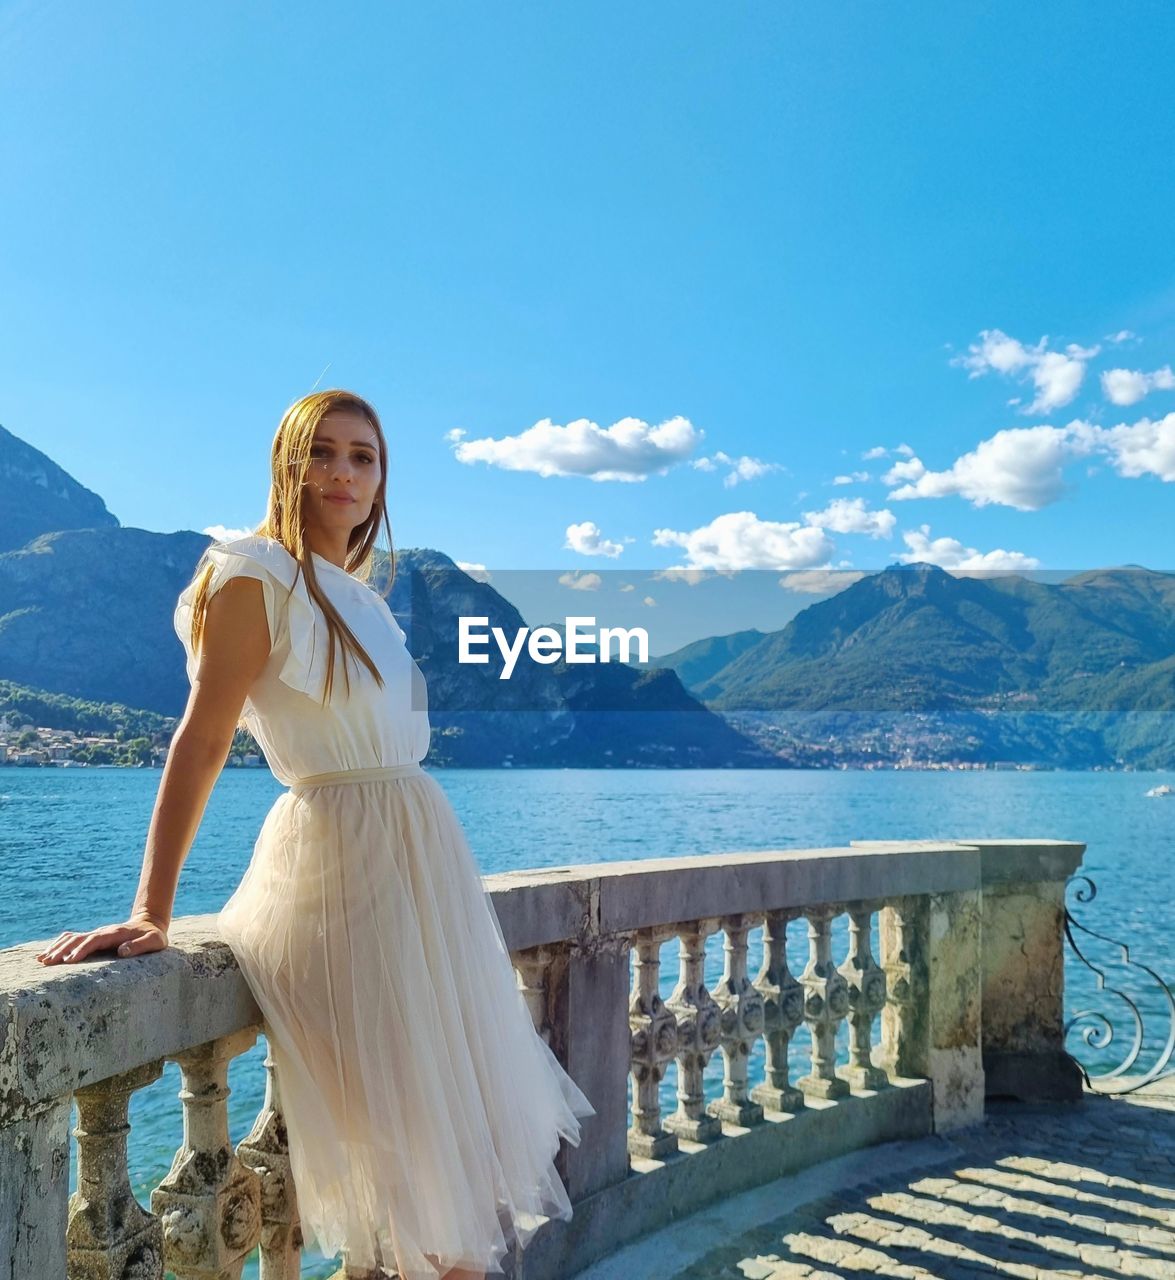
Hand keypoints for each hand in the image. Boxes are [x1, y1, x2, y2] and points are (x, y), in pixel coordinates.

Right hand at [35, 915, 169, 965]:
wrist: (150, 923)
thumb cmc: (154, 936)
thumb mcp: (154, 941)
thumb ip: (140, 946)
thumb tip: (122, 951)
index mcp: (116, 934)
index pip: (95, 940)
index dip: (82, 949)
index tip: (69, 960)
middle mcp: (103, 932)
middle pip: (79, 939)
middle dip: (63, 950)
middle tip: (48, 962)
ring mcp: (97, 934)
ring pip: (73, 938)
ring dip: (57, 947)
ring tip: (42, 959)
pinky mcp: (93, 937)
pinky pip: (73, 939)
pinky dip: (59, 944)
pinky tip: (47, 953)